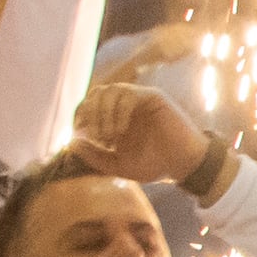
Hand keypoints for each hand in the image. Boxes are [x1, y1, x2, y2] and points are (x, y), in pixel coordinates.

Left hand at [72, 78, 211, 189]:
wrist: (185, 165)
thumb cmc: (155, 165)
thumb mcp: (118, 165)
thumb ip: (94, 156)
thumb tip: (70, 141)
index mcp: (114, 117)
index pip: (88, 105)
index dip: (79, 116)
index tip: (81, 135)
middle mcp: (125, 105)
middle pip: (94, 94)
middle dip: (90, 114)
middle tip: (97, 137)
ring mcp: (139, 99)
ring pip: (108, 90)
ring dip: (103, 113)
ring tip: (110, 136)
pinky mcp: (152, 97)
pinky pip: (128, 94)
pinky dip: (119, 112)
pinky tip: (122, 130)